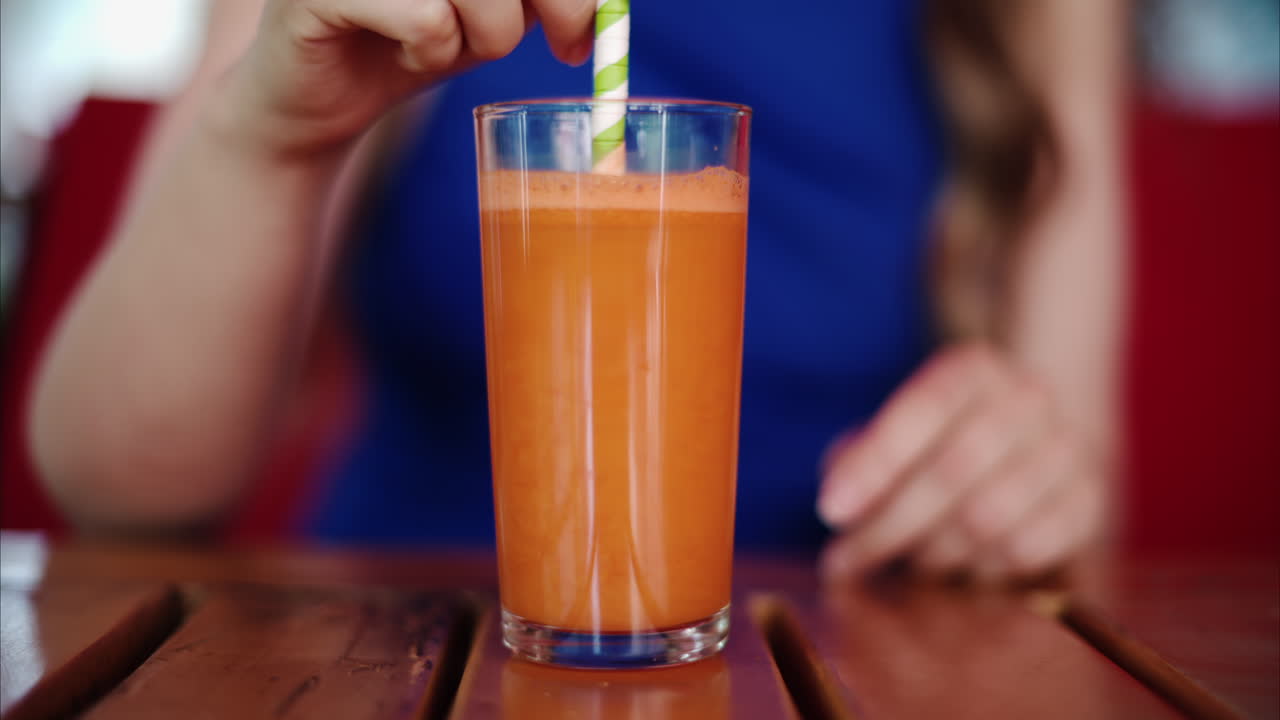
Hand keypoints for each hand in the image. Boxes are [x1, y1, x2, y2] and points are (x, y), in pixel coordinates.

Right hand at [218, 0, 594, 155]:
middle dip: (554, 2)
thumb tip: (606, 6)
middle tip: (560, 46)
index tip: (583, 26)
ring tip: (451, 45)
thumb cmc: (410, 41)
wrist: (318, 102)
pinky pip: (426, 18)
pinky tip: (405, 53)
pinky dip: (432, 51)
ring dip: (488, 34)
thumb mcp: (495, 6)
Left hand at [817, 343, 1108, 580]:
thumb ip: (861, 455)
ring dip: (936, 552)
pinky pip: (1027, 548)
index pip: (924, 409)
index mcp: (974, 369)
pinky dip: (985, 568)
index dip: (875, 463)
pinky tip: (965, 566)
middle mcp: (1028, 397)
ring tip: (911, 561)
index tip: (831, 511)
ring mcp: (1068, 447)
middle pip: (951, 471)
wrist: (1037, 441)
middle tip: (849, 561)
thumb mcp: (897, 431)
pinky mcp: (1090, 499)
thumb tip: (838, 498)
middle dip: (890, 526)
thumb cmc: (942, 440)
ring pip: (988, 517)